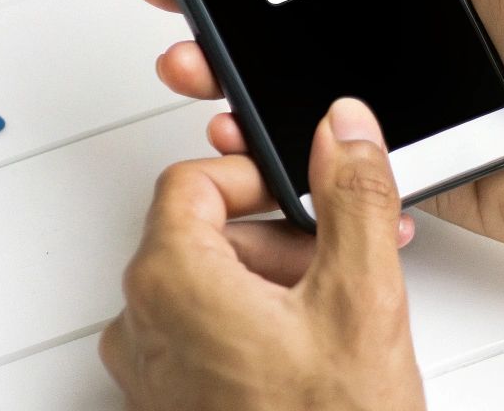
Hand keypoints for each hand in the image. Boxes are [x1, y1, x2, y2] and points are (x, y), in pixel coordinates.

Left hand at [100, 98, 425, 410]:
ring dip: (270, 282)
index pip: (191, 181)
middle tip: (339, 256)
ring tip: (336, 313)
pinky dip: (252, 329)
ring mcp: (150, 376)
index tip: (303, 192)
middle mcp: (141, 326)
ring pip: (203, 289)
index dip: (255, 175)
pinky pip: (200, 341)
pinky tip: (310, 356)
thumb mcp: (362, 298)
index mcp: (171, 281)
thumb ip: (353, 195)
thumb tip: (342, 127)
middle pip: (198, 234)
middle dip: (277, 235)